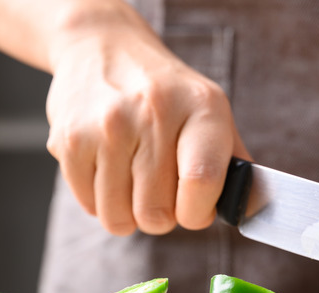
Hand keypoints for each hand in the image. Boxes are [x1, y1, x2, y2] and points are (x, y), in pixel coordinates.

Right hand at [46, 24, 247, 235]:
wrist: (106, 49)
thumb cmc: (169, 95)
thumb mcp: (212, 113)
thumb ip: (235, 164)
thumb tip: (250, 209)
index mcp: (202, 108)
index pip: (201, 182)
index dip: (198, 213)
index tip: (196, 210)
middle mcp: (154, 113)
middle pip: (157, 212)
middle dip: (164, 217)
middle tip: (163, 193)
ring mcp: (107, 127)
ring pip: (120, 218)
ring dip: (131, 214)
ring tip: (136, 183)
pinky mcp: (69, 140)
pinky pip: (91, 207)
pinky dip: (103, 202)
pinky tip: (111, 171)